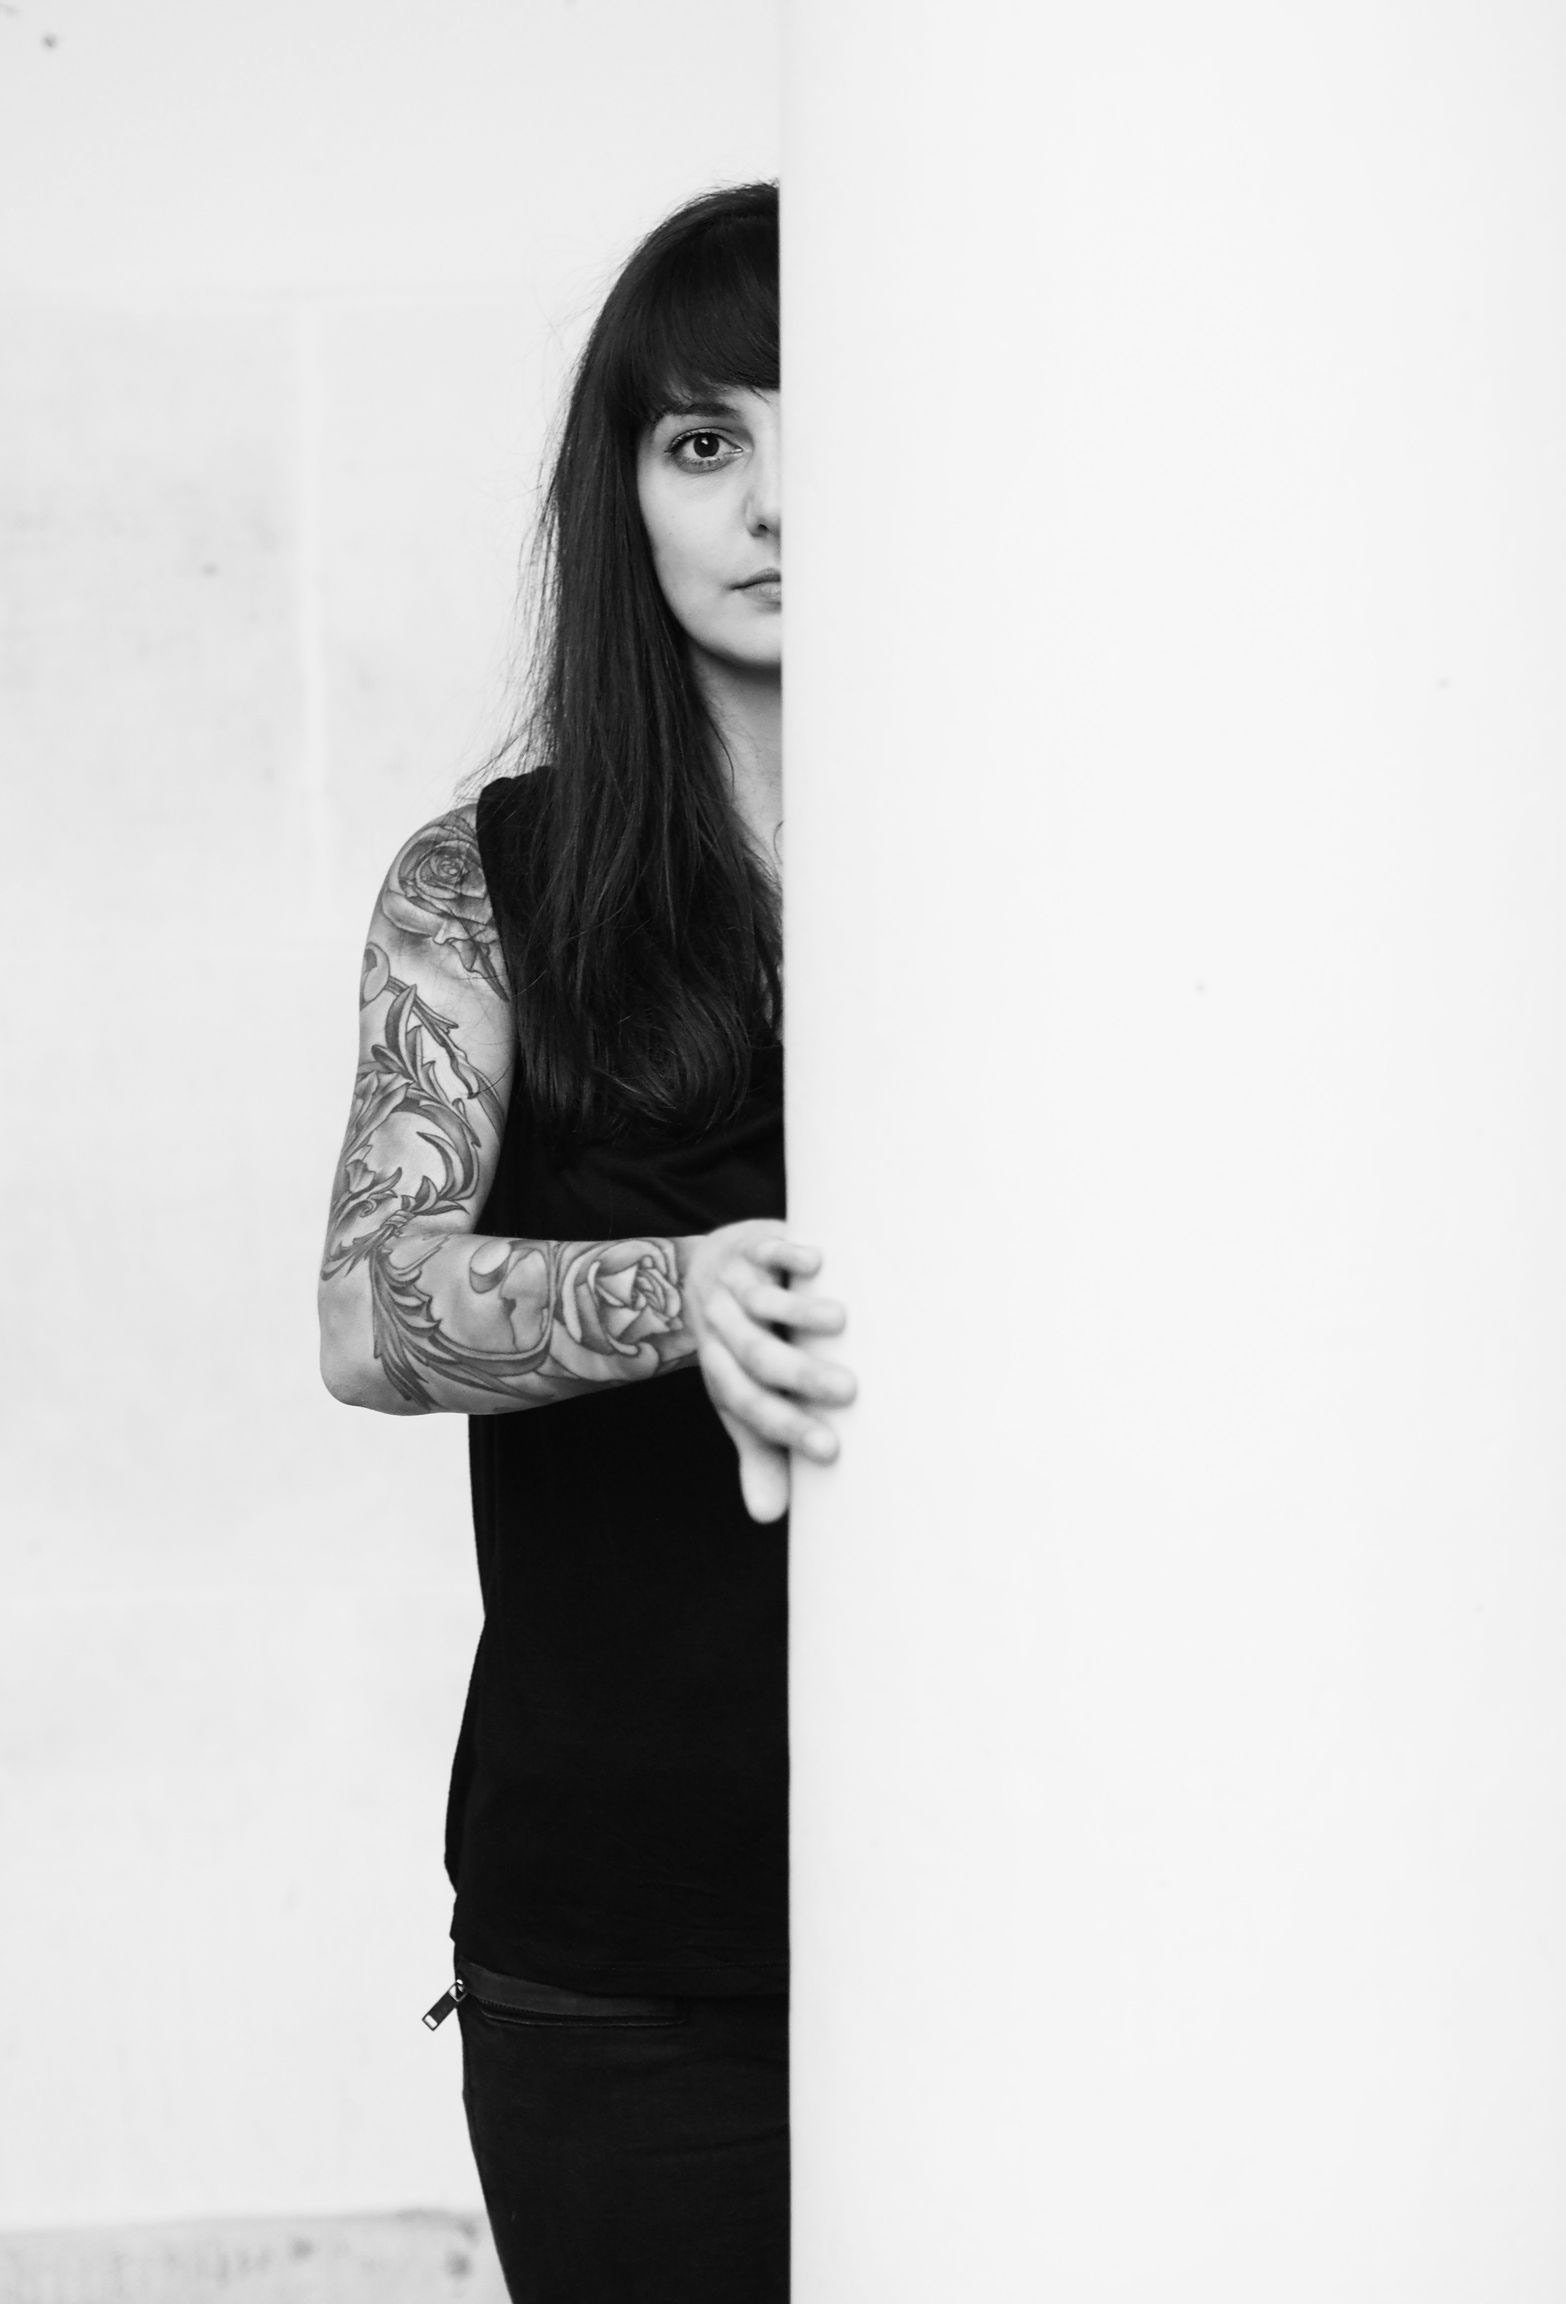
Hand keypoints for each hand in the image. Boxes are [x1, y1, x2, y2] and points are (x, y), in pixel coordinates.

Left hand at [681, 1220, 855, 1523]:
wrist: (703, 1273)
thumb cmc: (742, 1350)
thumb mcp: (745, 1401)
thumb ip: (761, 1454)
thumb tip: (769, 1519)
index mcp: (724, 1373)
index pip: (750, 1404)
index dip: (786, 1428)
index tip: (831, 1451)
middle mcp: (724, 1330)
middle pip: (756, 1354)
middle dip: (799, 1374)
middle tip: (848, 1390)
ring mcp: (736, 1285)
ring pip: (759, 1300)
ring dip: (796, 1310)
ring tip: (841, 1321)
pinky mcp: (753, 1246)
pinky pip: (767, 1248)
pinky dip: (789, 1255)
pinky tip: (818, 1262)